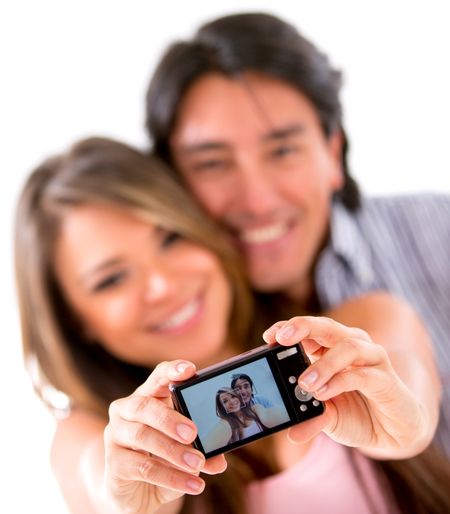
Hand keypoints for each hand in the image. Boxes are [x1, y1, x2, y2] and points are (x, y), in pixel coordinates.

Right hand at [103, 360, 226, 513]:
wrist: (137, 492)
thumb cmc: (163, 458)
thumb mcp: (185, 448)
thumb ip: (202, 448)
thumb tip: (220, 459)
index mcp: (148, 396)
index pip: (158, 376)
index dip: (172, 371)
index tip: (190, 370)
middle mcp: (126, 410)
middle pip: (144, 405)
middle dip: (170, 418)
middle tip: (193, 432)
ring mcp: (116, 435)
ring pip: (143, 436)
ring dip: (173, 451)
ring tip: (197, 463)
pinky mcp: (113, 463)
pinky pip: (143, 467)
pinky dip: (171, 476)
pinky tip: (193, 484)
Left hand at [263, 316, 429, 457]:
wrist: (394, 431)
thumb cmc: (357, 413)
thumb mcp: (328, 415)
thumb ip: (309, 416)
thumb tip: (290, 432)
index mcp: (332, 347)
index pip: (309, 330)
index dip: (289, 328)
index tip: (268, 337)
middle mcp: (353, 345)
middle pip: (326, 327)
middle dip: (303, 328)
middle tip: (282, 339)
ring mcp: (372, 359)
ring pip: (347, 347)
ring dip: (323, 364)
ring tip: (304, 383)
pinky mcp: (386, 379)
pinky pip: (362, 374)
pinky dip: (340, 381)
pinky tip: (324, 393)